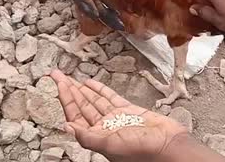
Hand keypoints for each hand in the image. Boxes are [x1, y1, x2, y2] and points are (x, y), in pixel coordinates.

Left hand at [50, 70, 187, 161]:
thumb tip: (67, 127)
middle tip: (57, 74)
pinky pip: (110, 97)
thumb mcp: (110, 145)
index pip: (74, 114)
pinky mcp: (129, 111)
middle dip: (69, 90)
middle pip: (81, 105)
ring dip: (82, 88)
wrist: (167, 145)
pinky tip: (91, 83)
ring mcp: (116, 118)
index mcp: (97, 136)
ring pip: (94, 100)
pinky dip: (101, 89)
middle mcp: (104, 127)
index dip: (65, 98)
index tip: (57, 83)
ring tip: (70, 77)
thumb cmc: (142, 151)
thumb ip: (88, 137)